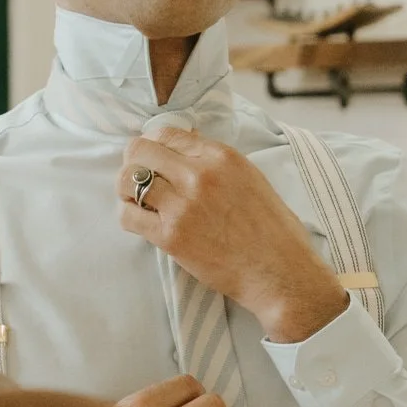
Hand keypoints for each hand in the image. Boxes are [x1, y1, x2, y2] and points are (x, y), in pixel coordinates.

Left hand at [117, 129, 349, 343]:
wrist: (281, 274)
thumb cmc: (273, 230)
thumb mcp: (251, 178)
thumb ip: (216, 161)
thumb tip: (184, 146)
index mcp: (222, 157)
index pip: (167, 133)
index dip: (154, 144)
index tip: (155, 158)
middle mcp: (200, 175)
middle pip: (141, 150)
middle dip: (134, 162)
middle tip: (139, 178)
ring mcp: (183, 206)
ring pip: (127, 180)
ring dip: (126, 189)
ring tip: (137, 200)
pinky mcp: (171, 236)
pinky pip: (128, 216)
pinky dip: (129, 216)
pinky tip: (142, 223)